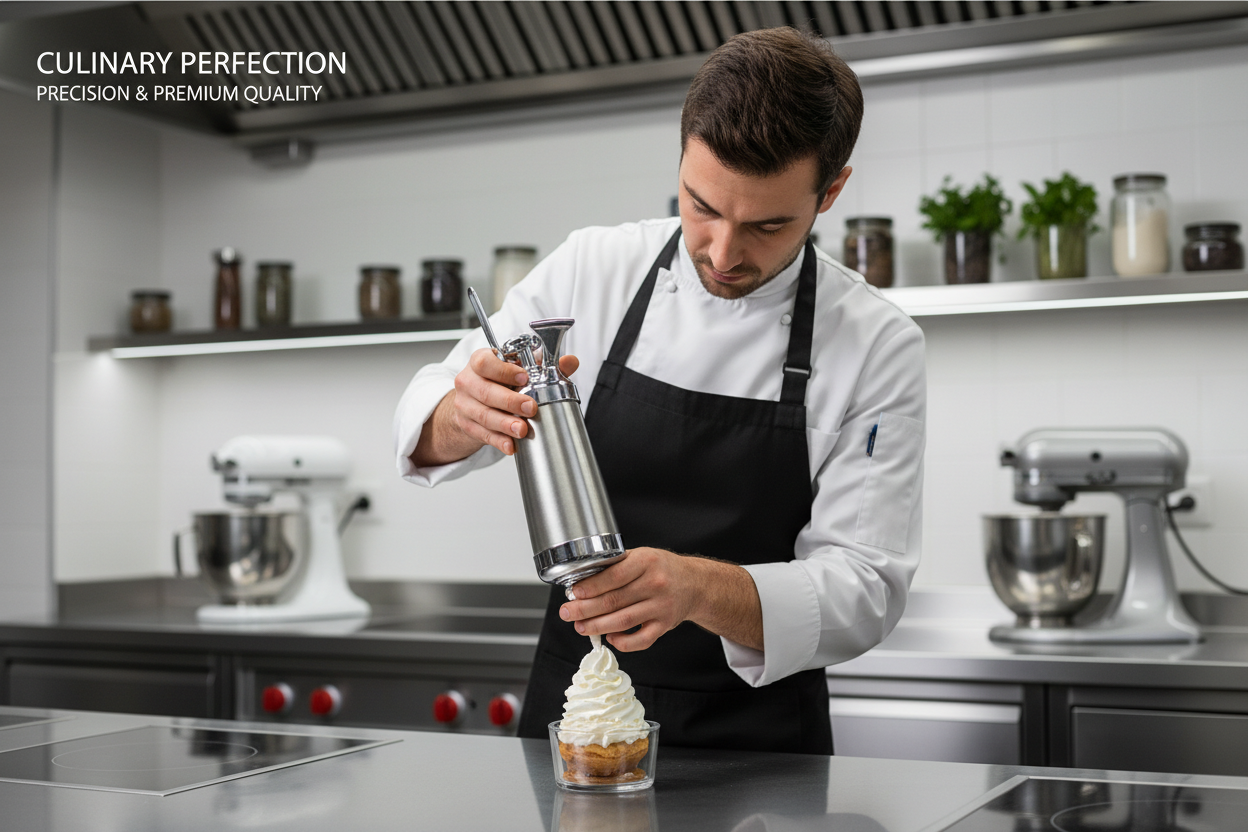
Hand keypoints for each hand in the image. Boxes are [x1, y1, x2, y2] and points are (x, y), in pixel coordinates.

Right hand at [411, 349, 578, 464]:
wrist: (473, 400)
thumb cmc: (498, 380)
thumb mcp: (518, 369)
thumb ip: (543, 364)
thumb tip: (570, 362)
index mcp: (480, 362)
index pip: (485, 362)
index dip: (504, 371)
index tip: (524, 378)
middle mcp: (468, 381)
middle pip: (485, 391)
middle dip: (510, 401)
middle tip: (530, 407)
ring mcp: (465, 404)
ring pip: (483, 415)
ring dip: (505, 424)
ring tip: (523, 429)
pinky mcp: (467, 424)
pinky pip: (482, 434)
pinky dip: (498, 441)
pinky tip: (510, 445)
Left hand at [559, 548, 763, 651]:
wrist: (694, 583)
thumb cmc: (662, 569)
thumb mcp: (641, 556)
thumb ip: (616, 566)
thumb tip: (583, 582)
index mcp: (646, 562)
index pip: (614, 576)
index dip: (591, 586)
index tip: (574, 592)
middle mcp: (655, 584)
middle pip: (614, 600)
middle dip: (585, 609)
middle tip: (567, 612)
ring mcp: (661, 607)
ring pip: (623, 621)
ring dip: (597, 626)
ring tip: (580, 627)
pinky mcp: (664, 626)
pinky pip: (641, 640)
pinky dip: (623, 642)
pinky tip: (609, 637)